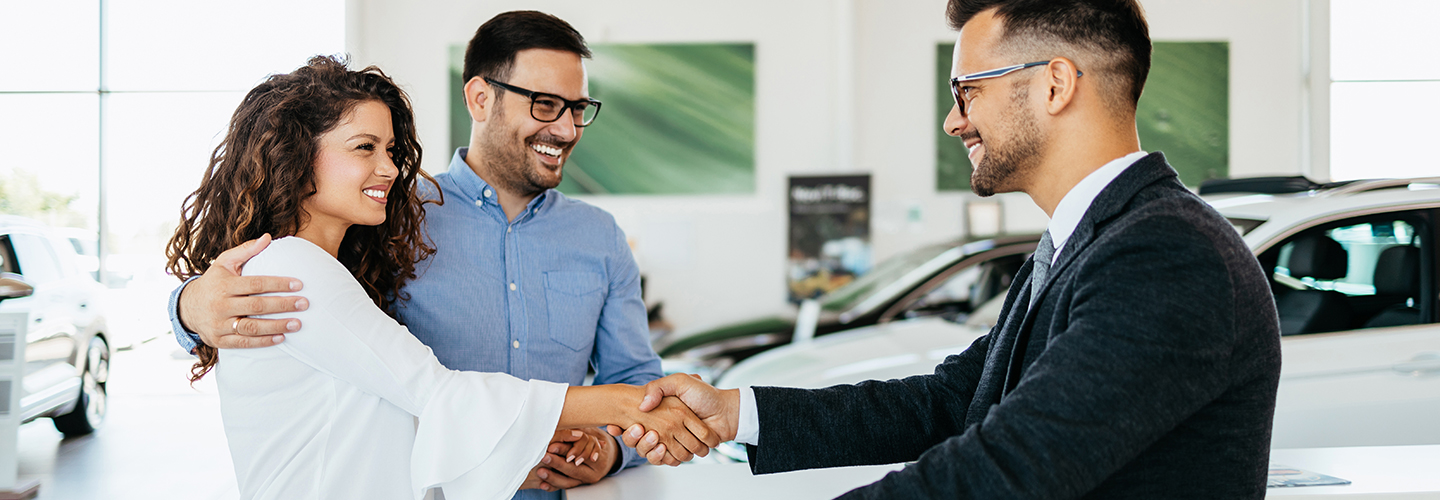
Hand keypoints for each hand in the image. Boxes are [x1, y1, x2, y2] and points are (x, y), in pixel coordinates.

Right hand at [178, 234, 307, 348]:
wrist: (187, 307)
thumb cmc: (214, 282)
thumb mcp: (224, 262)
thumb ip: (246, 250)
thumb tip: (267, 238)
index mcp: (224, 285)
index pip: (255, 284)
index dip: (278, 284)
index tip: (299, 284)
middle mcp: (220, 305)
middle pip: (256, 306)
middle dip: (283, 305)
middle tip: (304, 304)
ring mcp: (219, 324)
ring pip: (251, 327)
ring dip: (276, 326)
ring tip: (297, 324)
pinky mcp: (219, 340)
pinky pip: (243, 343)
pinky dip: (263, 341)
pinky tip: (281, 338)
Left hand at [522, 429, 617, 490]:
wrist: (602, 458)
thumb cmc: (593, 441)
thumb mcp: (590, 434)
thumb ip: (578, 432)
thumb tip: (570, 428)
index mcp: (599, 458)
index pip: (583, 454)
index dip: (568, 450)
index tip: (552, 446)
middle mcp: (593, 472)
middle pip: (575, 469)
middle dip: (558, 463)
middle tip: (544, 457)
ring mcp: (583, 480)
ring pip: (569, 481)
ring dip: (553, 477)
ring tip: (540, 472)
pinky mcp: (575, 484)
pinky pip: (563, 487)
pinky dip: (552, 486)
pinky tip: (543, 485)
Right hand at [607, 374, 739, 464]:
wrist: (726, 412)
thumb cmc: (705, 395)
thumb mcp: (681, 382)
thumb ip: (659, 387)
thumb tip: (642, 405)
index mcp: (658, 411)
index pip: (632, 422)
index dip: (621, 427)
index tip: (615, 426)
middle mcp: (662, 427)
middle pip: (636, 440)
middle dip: (633, 438)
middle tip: (639, 430)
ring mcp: (670, 440)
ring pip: (647, 452)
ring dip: (647, 448)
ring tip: (654, 438)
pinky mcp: (680, 452)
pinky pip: (664, 460)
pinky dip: (661, 457)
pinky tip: (662, 448)